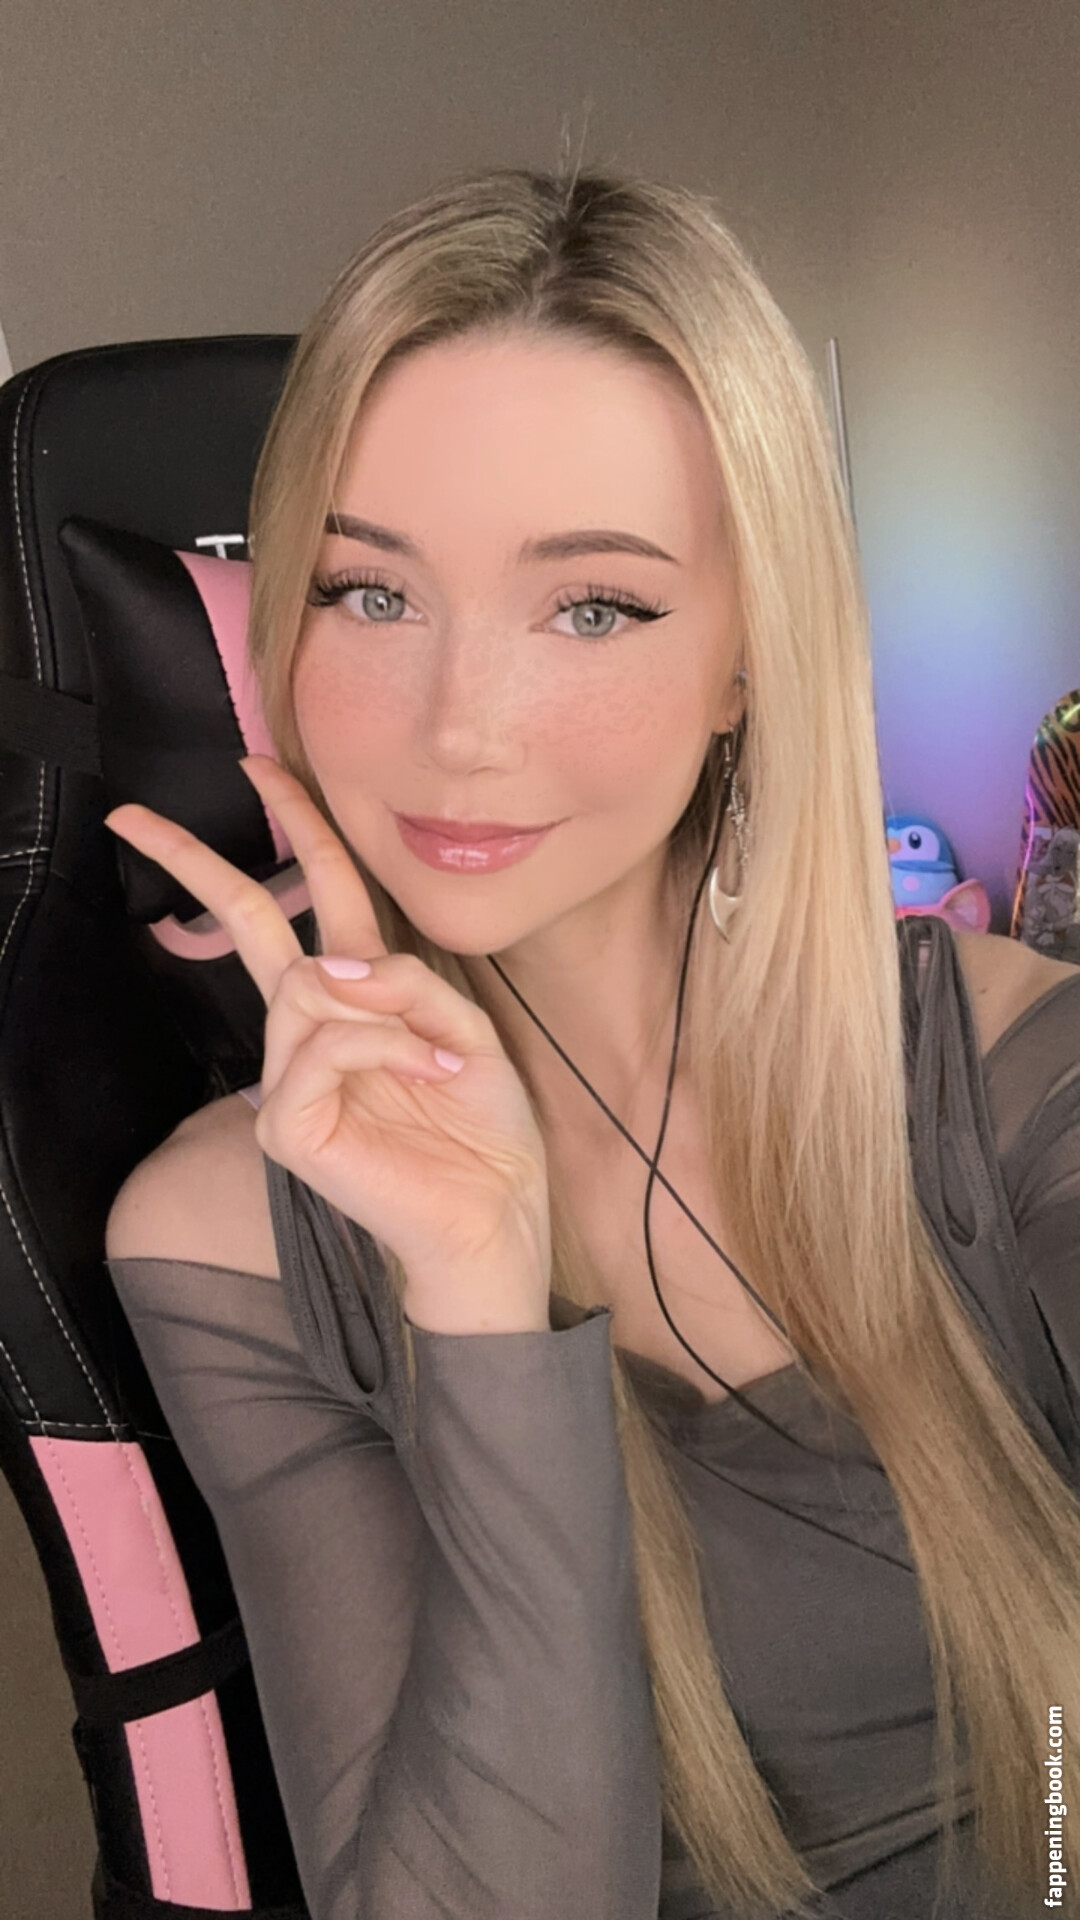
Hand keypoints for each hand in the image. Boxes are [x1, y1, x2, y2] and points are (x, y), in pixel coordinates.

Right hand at [104, 756, 551, 1333]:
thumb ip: (407, 980)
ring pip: (310, 985)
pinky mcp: (288, 1124)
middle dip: (196, 860)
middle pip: (247, 917)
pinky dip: (385, 1049)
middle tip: (131, 814)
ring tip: (439, 1063)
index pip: (313, 893)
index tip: (260, 768)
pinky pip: (325, 1043)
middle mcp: (313, 1025)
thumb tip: (329, 963)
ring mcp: (290, 1076)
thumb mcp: (467, 1031)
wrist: (494, 1217)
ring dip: (390, 1013)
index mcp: (359, 994)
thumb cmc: (484, 1131)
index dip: (295, 826)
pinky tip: (426, 1078)